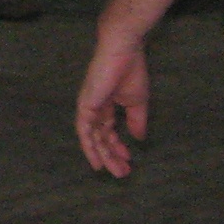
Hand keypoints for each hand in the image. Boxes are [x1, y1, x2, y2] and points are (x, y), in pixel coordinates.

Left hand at [75, 27, 150, 177]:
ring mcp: (88, 107)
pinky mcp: (85, 105)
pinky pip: (84, 130)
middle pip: (100, 137)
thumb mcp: (137, 102)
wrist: (123, 50)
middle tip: (123, 173)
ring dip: (103, 155)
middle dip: (111, 155)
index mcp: (106, 105)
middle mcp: (94, 108)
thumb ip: (136, 120)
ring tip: (114, 171)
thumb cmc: (131, 70)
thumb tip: (139, 139)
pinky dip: (89, 146)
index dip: (117, 146)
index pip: (108, 131)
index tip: (129, 159)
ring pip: (92, 138)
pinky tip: (97, 160)